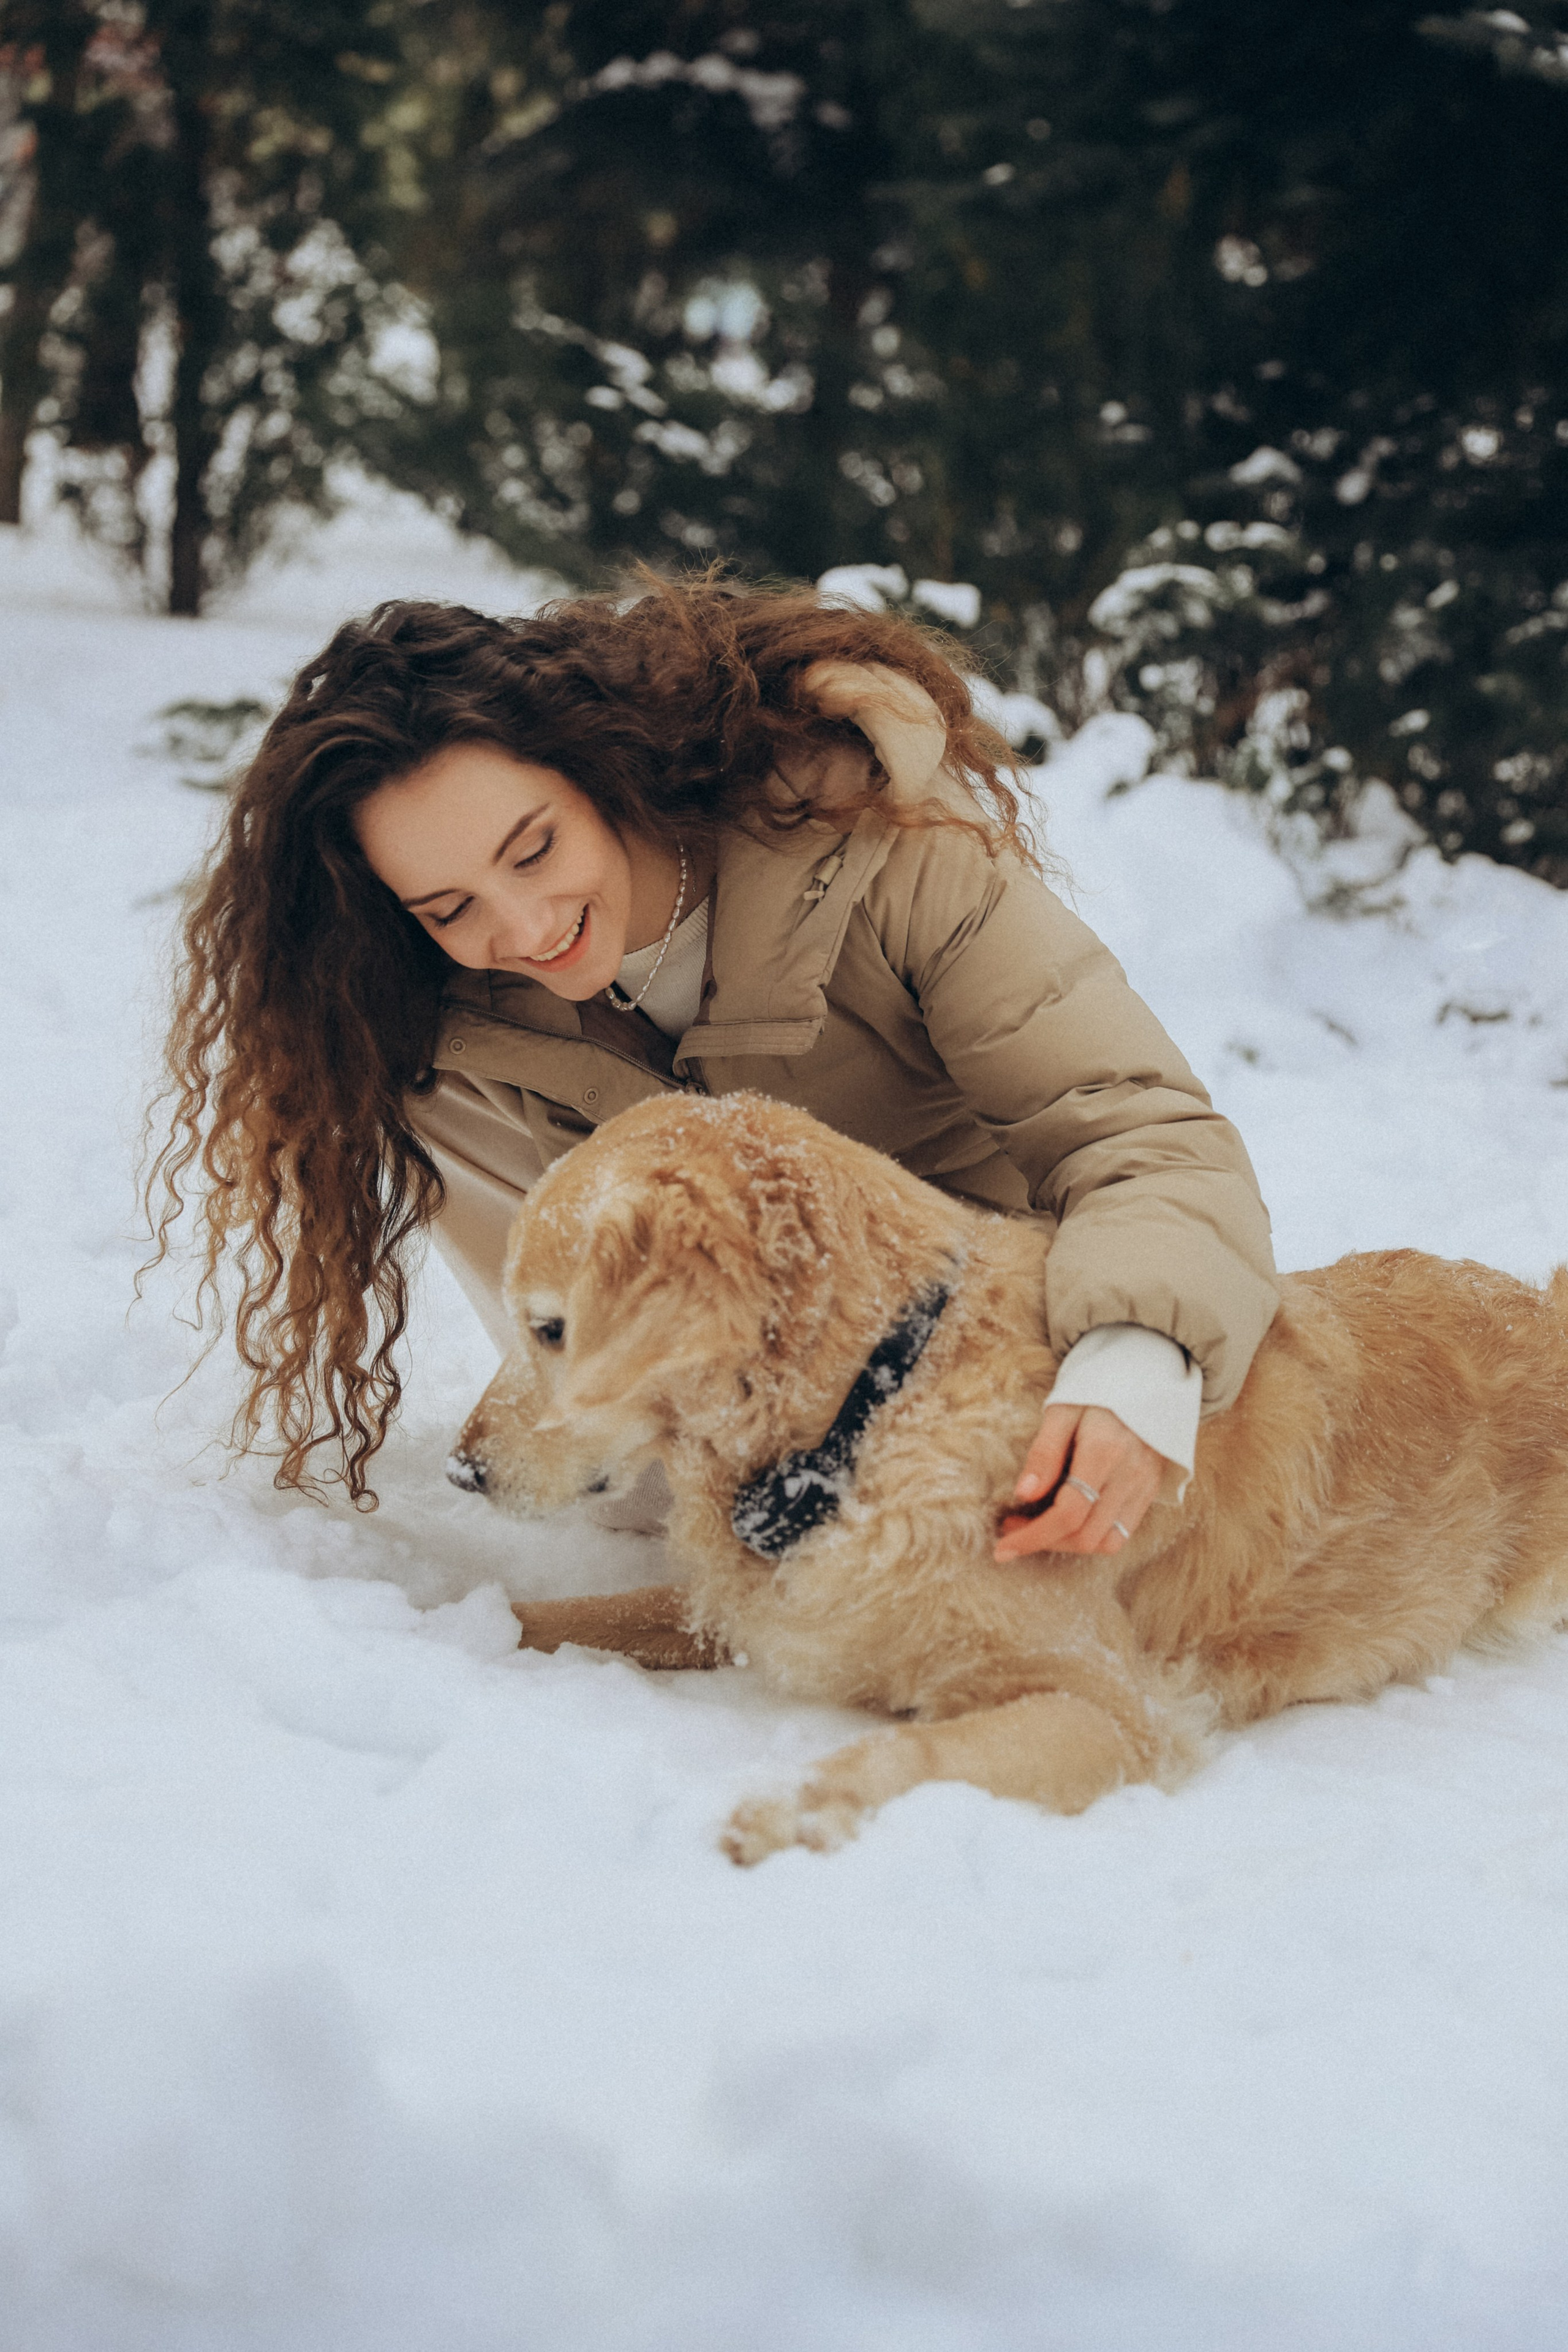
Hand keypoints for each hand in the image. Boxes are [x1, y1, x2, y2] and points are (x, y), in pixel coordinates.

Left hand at [993, 1403, 1163, 1562]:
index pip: (1068, 1514)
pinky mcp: (1150, 1490)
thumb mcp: (1062, 1409)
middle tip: (1012, 1530)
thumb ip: (1044, 1452)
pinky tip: (1068, 1522)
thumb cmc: (1097, 1389)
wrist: (1145, 1375)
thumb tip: (1023, 1495)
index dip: (1033, 1536)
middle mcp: (1129, 1476)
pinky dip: (1092, 1537)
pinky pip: (1122, 1532)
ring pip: (1106, 1542)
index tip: (1003, 1546)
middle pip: (1085, 1535)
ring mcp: (1144, 1486)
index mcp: (1105, 1452)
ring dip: (1068, 1545)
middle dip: (1044, 1542)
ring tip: (1039, 1528)